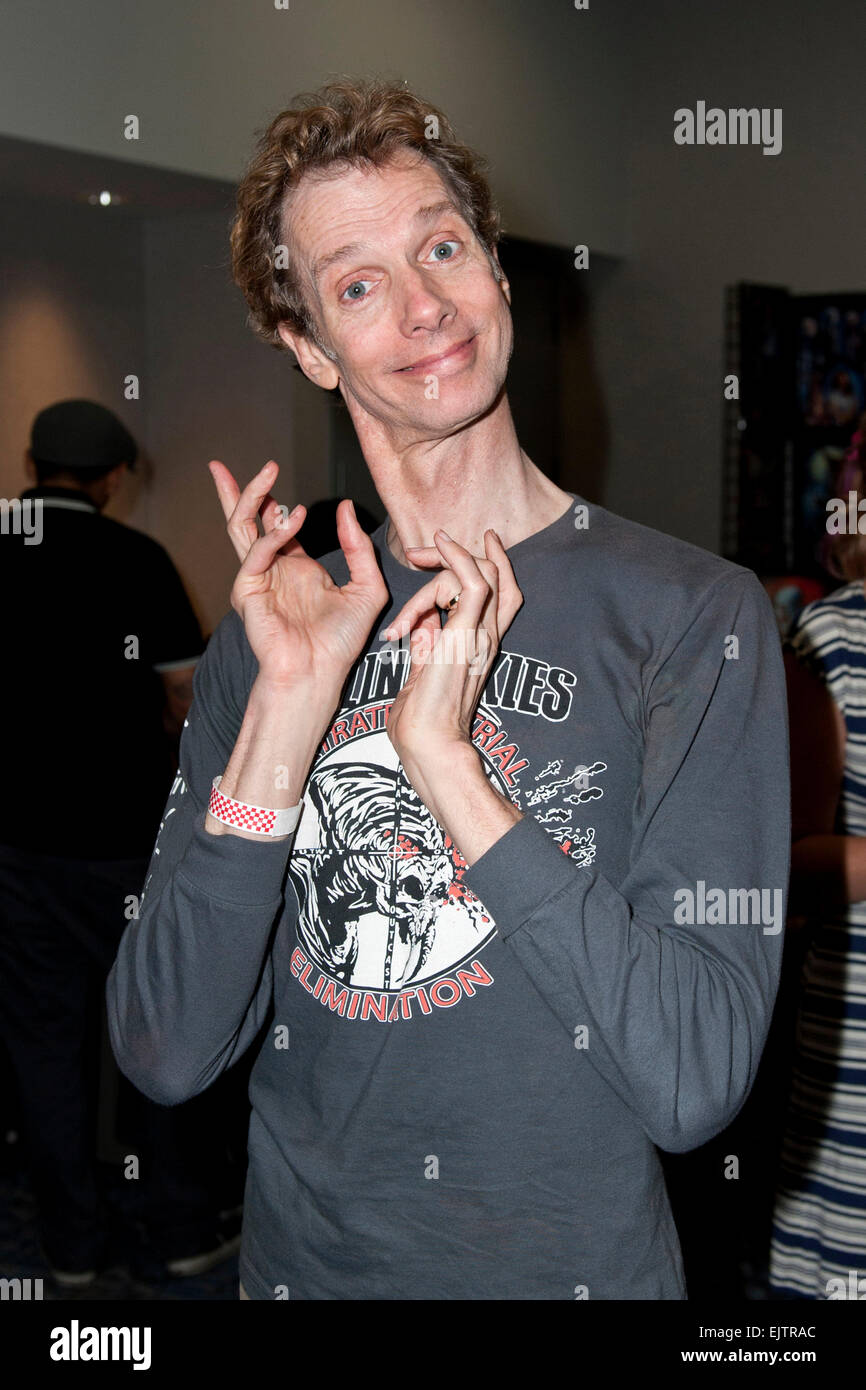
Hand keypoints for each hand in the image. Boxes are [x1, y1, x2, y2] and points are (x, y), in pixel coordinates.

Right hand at [209, 459, 388, 690]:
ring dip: (250, 497)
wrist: (320, 671)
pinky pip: (255, 554)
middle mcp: (273, 569)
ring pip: (241, 528)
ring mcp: (256, 578)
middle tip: (230, 463)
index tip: (273, 470)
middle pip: (247, 520)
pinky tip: (292, 520)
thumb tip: (344, 507)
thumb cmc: (341, 640)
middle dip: (238, 490)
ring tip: (267, 473)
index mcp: (296, 567)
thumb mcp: (366, 587)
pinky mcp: (247, 590)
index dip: (272, 498)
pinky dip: (272, 535)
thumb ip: (358, 548)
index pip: (277, 524)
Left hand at [383, 527, 522, 768]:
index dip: (491, 562)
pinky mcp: (466, 635)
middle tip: (423, 550)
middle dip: (461, 553)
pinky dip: (458, 558)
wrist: (427, 743)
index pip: (502, 594)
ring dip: (450, 556)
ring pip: (485, 573)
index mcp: (481, 645)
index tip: (457, 544)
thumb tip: (421, 620)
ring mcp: (481, 635)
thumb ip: (427, 641)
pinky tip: (441, 545)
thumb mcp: (424, 667)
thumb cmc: (422, 718)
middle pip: (497, 577)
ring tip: (418, 553)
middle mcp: (488, 637)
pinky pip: (473, 583)